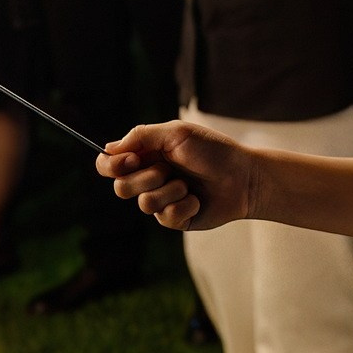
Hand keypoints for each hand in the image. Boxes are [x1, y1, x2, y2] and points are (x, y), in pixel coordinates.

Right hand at [96, 120, 258, 231]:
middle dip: (145, 178)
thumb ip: (142, 136)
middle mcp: (150, 178)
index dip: (111, 165)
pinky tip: (197, 200)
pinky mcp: (174, 219)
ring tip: (188, 185)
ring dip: (169, 191)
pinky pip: (165, 217)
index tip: (130, 161)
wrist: (244, 177)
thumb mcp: (177, 133)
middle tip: (168, 170)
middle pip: (121, 187)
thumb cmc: (213, 150)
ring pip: (144, 203)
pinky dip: (184, 206)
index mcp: (146, 155)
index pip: (110, 164)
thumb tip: (109, 148)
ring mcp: (161, 199)